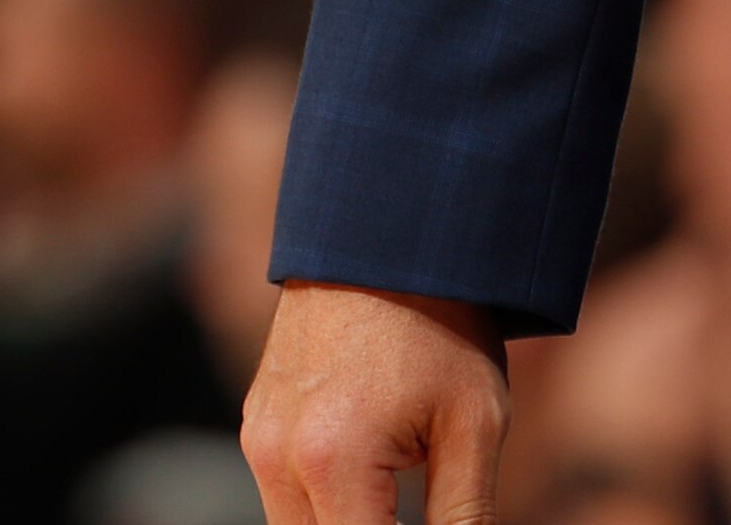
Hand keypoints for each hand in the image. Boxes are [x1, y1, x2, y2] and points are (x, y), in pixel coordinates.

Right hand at [246, 281, 507, 524]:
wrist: (389, 235)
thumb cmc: (443, 324)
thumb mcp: (476, 423)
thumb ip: (464, 516)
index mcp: (333, 461)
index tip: (430, 524)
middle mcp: (277, 456)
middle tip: (413, 507)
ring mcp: (257, 439)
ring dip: (347, 522)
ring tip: (396, 497)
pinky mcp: (255, 423)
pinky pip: (283, 493)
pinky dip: (324, 503)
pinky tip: (374, 479)